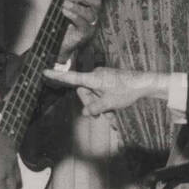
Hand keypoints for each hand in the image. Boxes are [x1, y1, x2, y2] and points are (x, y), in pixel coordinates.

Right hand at [42, 66, 169, 115]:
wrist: (144, 83)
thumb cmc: (126, 91)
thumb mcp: (109, 103)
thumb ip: (94, 108)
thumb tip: (84, 112)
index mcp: (93, 79)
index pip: (71, 78)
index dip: (57, 76)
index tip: (44, 71)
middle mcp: (96, 76)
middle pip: (84, 91)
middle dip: (90, 104)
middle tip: (99, 116)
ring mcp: (103, 78)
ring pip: (94, 94)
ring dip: (100, 106)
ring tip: (110, 117)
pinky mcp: (110, 80)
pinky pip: (102, 92)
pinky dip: (105, 102)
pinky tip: (113, 113)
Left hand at [57, 0, 101, 63]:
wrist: (59, 43)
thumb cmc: (62, 22)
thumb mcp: (63, 6)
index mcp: (89, 4)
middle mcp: (93, 14)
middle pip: (97, 2)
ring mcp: (90, 25)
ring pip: (91, 14)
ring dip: (77, 7)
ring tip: (65, 3)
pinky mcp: (85, 34)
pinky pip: (83, 24)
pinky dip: (74, 16)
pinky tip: (65, 12)